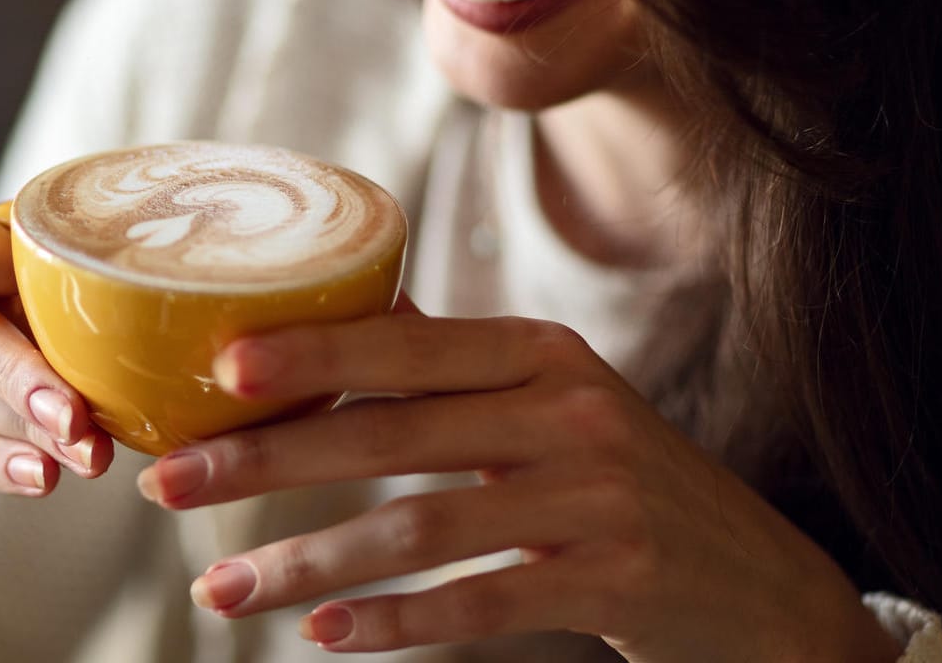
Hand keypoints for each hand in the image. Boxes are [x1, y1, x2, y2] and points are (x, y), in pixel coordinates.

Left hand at [136, 311, 898, 662]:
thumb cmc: (631, 481)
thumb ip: (456, 366)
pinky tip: (325, 635)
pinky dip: (396, 621)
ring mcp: (599, 495)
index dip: (312, 352)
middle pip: (393, 432)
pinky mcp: (617, 580)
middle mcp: (571, 408)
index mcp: (542, 352)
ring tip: (221, 592)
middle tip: (175, 484)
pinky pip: (481, 602)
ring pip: (421, 528)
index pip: (406, 343)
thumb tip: (351, 310)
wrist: (765, 585)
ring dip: (308, 563)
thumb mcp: (554, 400)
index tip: (217, 369)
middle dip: (271, 460)